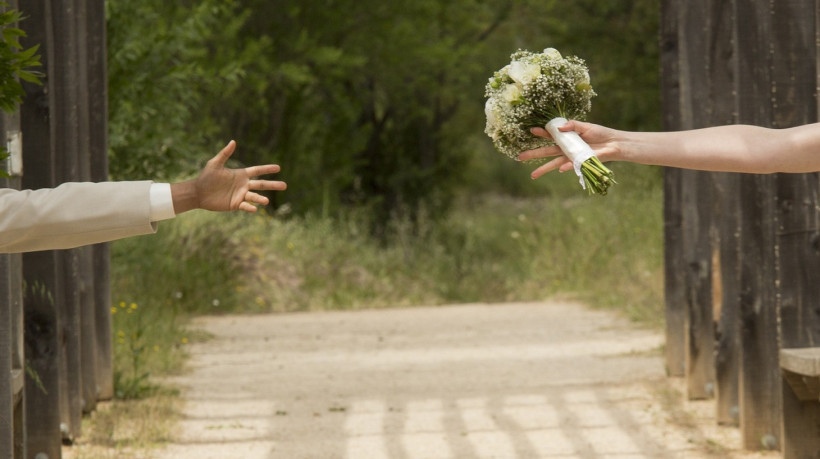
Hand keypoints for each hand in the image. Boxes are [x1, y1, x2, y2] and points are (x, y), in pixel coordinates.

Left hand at [171, 141, 286, 213]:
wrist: (198, 193)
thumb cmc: (206, 177)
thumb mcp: (215, 164)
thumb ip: (225, 154)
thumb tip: (233, 141)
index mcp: (240, 174)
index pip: (257, 171)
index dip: (267, 169)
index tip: (278, 167)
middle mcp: (243, 185)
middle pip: (261, 184)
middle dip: (273, 185)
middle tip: (285, 185)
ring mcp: (240, 195)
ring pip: (254, 197)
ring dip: (261, 198)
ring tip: (267, 201)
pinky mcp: (235, 204)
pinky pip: (245, 206)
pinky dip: (250, 207)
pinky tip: (255, 208)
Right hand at [516, 120, 619, 178]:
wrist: (613, 144)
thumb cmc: (600, 134)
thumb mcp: (586, 126)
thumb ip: (573, 125)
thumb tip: (559, 128)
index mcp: (566, 137)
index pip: (550, 136)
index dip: (541, 133)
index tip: (532, 130)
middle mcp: (566, 148)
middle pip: (546, 152)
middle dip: (533, 154)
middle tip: (520, 157)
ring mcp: (571, 157)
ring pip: (553, 164)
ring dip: (543, 169)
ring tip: (532, 175)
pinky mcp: (579, 163)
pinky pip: (570, 166)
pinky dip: (566, 167)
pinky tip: (561, 169)